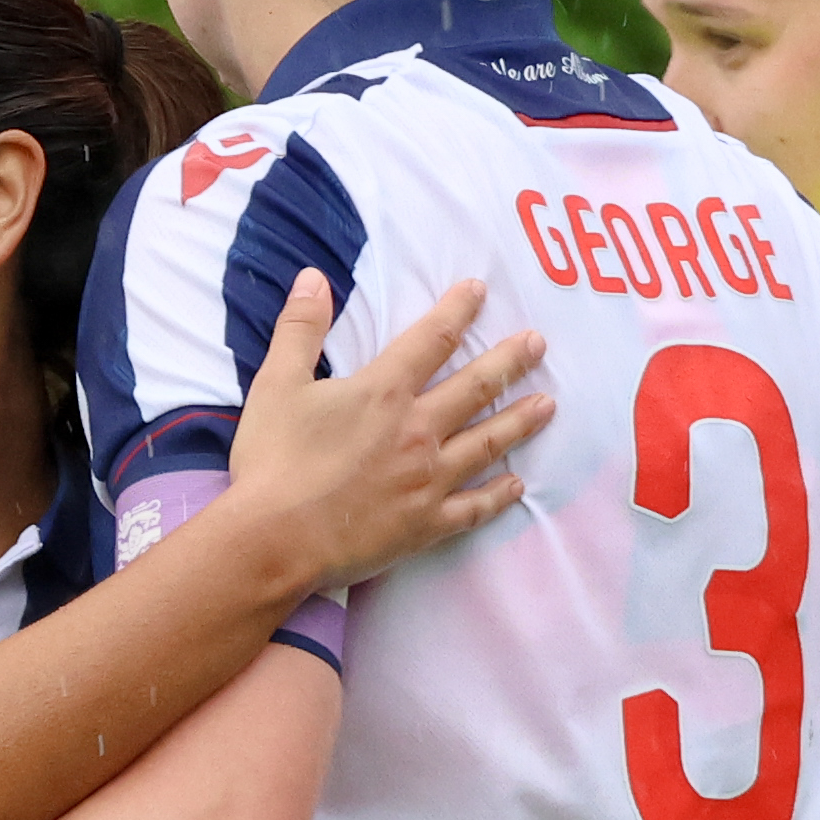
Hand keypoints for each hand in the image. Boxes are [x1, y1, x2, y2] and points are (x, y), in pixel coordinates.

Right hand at [177, 270, 550, 586]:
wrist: (273, 541)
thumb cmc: (272, 462)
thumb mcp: (276, 385)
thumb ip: (300, 329)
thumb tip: (314, 278)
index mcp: (384, 393)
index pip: (432, 340)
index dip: (458, 310)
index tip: (479, 290)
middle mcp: (418, 431)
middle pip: (475, 388)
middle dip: (509, 362)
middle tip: (538, 344)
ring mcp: (428, 480)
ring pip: (487, 443)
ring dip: (520, 421)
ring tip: (547, 405)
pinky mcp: (426, 524)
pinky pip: (473, 507)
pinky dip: (498, 496)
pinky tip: (517, 485)